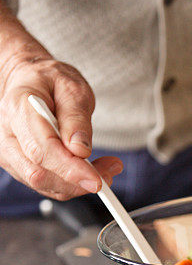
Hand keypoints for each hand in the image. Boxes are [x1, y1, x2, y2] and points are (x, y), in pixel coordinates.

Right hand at [0, 7, 122, 199]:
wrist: (30, 81)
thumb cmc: (49, 80)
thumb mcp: (71, 87)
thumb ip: (76, 117)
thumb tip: (80, 150)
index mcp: (18, 108)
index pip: (41, 149)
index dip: (70, 169)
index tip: (96, 179)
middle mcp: (7, 134)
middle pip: (39, 173)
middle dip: (77, 180)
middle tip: (109, 172)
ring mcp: (10, 153)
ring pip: (43, 184)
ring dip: (78, 184)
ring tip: (106, 168)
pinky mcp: (19, 165)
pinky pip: (46, 184)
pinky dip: (71, 183)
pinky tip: (90, 171)